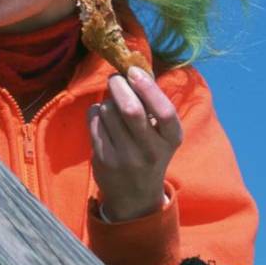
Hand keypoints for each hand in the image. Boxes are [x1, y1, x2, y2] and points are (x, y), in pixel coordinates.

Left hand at [88, 66, 183, 220]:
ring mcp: (126, 157)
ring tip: (113, 106)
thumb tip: (134, 69)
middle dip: (119, 87)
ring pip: (109, 112)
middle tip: (115, 78)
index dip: (148, 88)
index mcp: (171, 140)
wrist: (134, 195)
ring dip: (107, 101)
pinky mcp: (104, 159)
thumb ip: (152, 106)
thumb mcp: (161, 135)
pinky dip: (95, 111)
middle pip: (131, 110)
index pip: (164, 112)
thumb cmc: (149, 152)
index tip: (133, 71)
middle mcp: (151, 151)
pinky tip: (102, 117)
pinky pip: (94, 121)